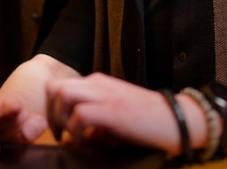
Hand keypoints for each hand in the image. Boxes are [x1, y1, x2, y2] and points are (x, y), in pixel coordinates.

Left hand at [45, 73, 182, 154]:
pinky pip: (79, 115)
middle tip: (58, 134)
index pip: (58, 85)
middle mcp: (98, 84)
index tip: (57, 129)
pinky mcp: (113, 110)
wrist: (177, 119)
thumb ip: (90, 128)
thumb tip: (67, 142)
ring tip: (69, 136)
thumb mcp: (113, 123)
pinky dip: (75, 131)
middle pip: (54, 86)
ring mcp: (105, 94)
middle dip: (49, 112)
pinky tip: (84, 142)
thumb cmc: (146, 123)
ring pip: (62, 94)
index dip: (50, 108)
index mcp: (97, 83)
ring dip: (59, 118)